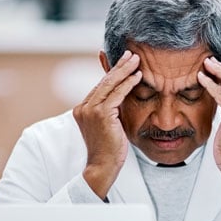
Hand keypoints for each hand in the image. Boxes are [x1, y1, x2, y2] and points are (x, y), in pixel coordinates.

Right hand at [74, 50, 141, 197]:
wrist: (102, 166)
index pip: (100, 86)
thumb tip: (121, 97)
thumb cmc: (108, 149)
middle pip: (104, 81)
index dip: (112, 73)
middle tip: (131, 54)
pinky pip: (117, 95)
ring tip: (137, 60)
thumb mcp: (108, 125)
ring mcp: (90, 110)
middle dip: (119, 66)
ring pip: (109, 84)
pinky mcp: (101, 115)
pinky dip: (128, 84)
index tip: (124, 62)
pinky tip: (137, 76)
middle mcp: (83, 107)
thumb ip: (111, 110)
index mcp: (82, 109)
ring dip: (125, 70)